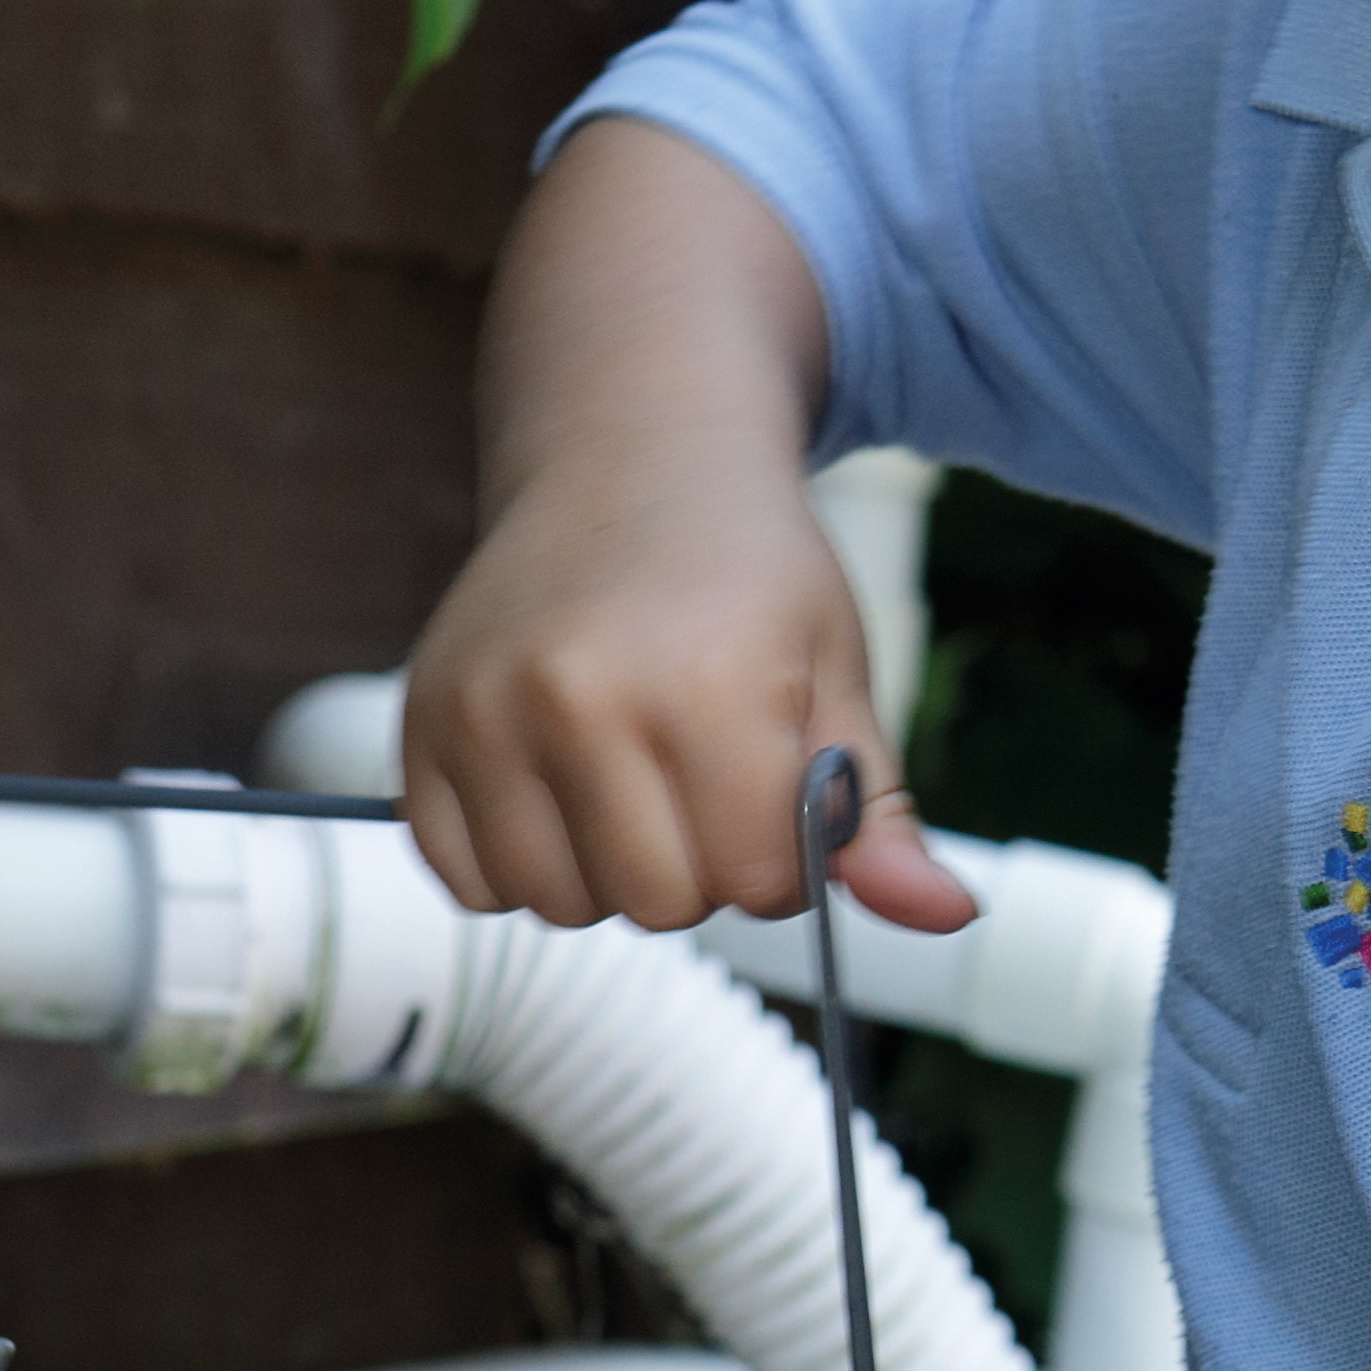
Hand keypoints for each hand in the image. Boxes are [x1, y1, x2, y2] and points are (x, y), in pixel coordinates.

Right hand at [401, 119, 969, 936]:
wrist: (627, 453)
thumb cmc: (749, 571)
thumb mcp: (840, 671)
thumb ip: (877, 811)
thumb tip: (947, 917)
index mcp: (708, 687)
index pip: (757, 883)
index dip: (784, 857)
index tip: (774, 786)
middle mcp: (580, 699)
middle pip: (658, 903)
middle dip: (700, 868)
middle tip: (702, 776)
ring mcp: (486, 710)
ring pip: (558, 905)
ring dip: (607, 873)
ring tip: (631, 779)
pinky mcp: (423, 722)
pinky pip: (467, 878)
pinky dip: (518, 863)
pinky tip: (558, 787)